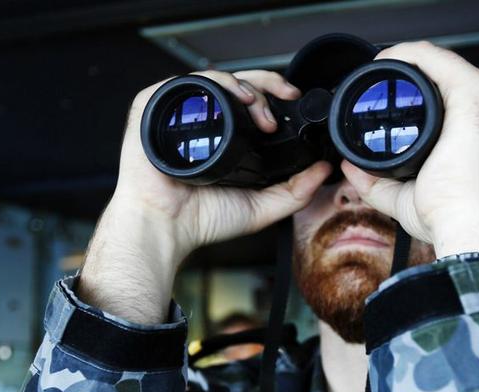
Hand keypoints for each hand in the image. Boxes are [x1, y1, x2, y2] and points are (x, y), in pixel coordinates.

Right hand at [80, 70, 331, 323]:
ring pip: (216, 79)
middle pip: (238, 83)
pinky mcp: (154, 106)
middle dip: (267, 85)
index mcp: (224, 136)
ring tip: (261, 109)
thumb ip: (295, 191)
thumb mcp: (261, 206)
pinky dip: (214, 82)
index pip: (251, 102)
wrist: (166, 226)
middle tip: (285, 99)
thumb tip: (324, 170)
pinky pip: (187, 82)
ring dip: (246, 85)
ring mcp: (178, 112)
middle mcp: (202, 121)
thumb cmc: (202, 218)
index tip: (295, 100)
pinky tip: (235, 96)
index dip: (274, 95)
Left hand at [340, 41, 478, 256]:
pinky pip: (434, 58)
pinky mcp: (473, 93)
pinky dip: (405, 54)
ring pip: (433, 59)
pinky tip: (383, 65)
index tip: (373, 97)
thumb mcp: (402, 194)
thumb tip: (349, 168)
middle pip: (434, 70)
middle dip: (398, 70)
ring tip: (372, 73)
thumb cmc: (446, 215)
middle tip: (367, 85)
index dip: (403, 87)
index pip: (436, 88)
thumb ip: (374, 181)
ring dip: (399, 58)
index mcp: (469, 124)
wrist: (464, 224)